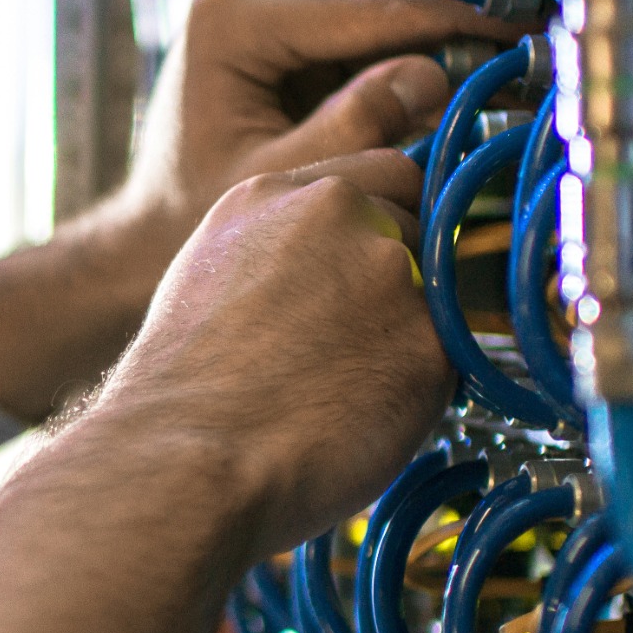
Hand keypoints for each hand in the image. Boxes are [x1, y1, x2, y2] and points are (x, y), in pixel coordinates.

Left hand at [0, 0, 520, 423]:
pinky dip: (407, 49)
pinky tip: (470, 67)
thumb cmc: (193, 217)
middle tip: (542, 39)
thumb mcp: (281, 179)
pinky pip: (360, 28)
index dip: (455, 18)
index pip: (368, 7)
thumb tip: (434, 78)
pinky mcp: (276, 18)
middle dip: (456, 23)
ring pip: (376, 7)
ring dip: (438, 33)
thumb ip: (354, 128)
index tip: (525, 28)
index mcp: (232, 15)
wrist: (144, 235)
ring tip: (520, 53)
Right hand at [97, 146, 454, 552]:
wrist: (183, 458)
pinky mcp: (429, 338)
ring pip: (437, 296)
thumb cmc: (182, 394)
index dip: (385, 225)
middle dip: (401, 278)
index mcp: (273, 193)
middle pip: (417, 227)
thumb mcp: (212, 278)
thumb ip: (282, 250)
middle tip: (352, 343)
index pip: (382, 174)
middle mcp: (337, 212)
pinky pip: (450, 360)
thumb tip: (334, 272)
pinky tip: (360, 418)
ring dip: (411, 334)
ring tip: (345, 387)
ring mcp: (389, 270)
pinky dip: (419, 391)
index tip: (367, 271)